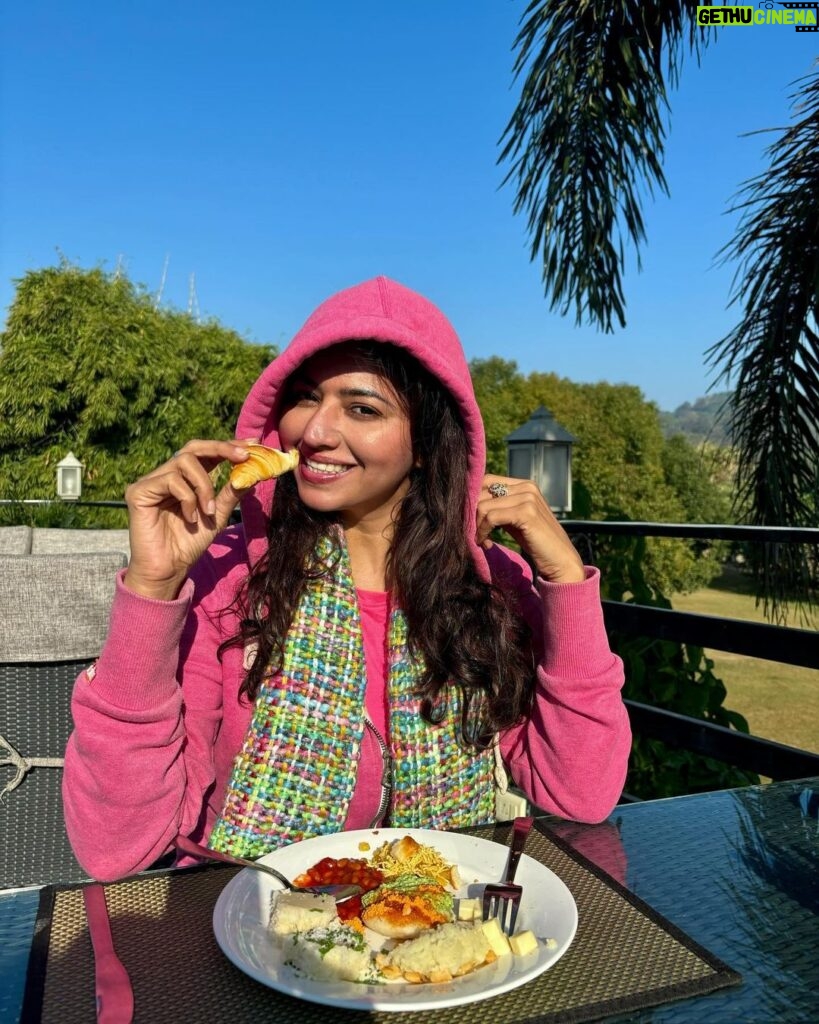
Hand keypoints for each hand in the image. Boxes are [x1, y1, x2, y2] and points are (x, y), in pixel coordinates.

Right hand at [123, 439, 253, 599]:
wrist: (170, 569)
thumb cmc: (190, 543)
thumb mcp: (218, 515)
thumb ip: (231, 493)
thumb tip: (252, 473)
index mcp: (186, 480)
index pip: (205, 453)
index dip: (227, 446)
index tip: (252, 445)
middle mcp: (167, 475)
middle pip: (193, 447)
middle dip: (221, 448)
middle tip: (244, 456)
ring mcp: (151, 482)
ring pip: (184, 462)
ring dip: (204, 486)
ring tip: (209, 511)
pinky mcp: (138, 492)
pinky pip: (170, 480)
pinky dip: (188, 498)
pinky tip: (190, 519)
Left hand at [475, 475, 584, 582]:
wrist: (560, 560)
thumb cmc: (536, 542)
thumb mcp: (514, 520)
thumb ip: (498, 508)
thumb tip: (470, 504)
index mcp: (525, 485)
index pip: (487, 480)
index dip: (473, 498)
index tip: (473, 520)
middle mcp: (527, 487)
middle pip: (483, 491)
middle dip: (474, 514)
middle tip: (475, 534)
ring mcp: (528, 498)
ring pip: (483, 505)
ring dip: (477, 526)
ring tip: (482, 540)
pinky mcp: (526, 512)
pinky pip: (491, 517)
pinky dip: (483, 531)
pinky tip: (486, 543)